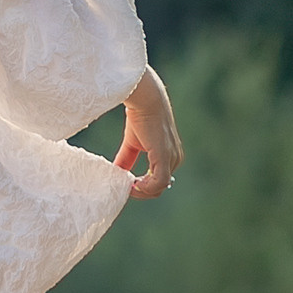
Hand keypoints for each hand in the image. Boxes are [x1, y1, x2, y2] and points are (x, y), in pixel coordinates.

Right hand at [115, 65, 181, 199]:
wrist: (146, 101)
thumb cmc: (140, 116)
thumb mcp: (132, 143)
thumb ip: (127, 159)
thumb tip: (117, 173)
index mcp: (171, 156)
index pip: (159, 181)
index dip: (143, 187)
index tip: (126, 184)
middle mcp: (175, 159)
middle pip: (159, 188)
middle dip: (141, 191)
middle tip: (124, 188)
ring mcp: (171, 159)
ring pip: (159, 187)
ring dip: (142, 190)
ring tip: (127, 186)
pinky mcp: (164, 157)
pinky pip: (158, 182)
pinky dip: (145, 187)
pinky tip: (132, 183)